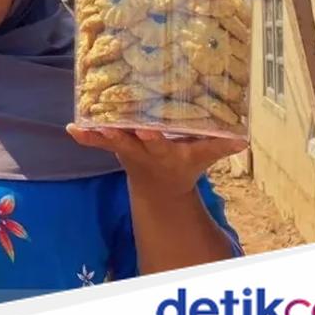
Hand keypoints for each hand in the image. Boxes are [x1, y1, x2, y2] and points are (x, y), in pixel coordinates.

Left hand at [66, 126, 246, 199]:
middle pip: (128, 142)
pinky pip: (98, 141)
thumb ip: (219, 147)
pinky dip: (86, 137)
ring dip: (96, 136)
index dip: (153, 138)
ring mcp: (125, 149)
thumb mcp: (202, 157)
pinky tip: (71, 129)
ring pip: (108, 141)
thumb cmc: (183, 164)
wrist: (159, 187)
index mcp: (164, 153)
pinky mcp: (114, 145)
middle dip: (118, 136)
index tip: (146, 129)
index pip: (159, 144)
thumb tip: (243, 139)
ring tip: (78, 130)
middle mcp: (142, 150)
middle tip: (106, 127)